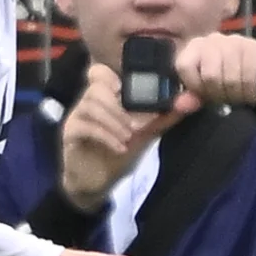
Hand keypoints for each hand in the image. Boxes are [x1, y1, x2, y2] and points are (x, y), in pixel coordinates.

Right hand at [58, 60, 172, 212]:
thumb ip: (162, 118)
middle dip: (119, 105)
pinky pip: (85, 127)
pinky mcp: (70, 134)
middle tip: (135, 125)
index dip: (112, 76)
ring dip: (114, 121)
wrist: (97, 182)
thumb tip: (186, 103)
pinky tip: (120, 148)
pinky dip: (106, 136)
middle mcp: (87, 102)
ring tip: (128, 137)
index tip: (126, 91)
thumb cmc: (118, 154)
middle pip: (96, 86)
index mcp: (104, 97)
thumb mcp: (144, 135)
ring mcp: (76, 117)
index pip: (99, 72)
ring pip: (90, 105)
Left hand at [175, 32, 255, 107]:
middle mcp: (214, 39)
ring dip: (236, 95)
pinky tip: (252, 95)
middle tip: (227, 98)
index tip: (205, 94)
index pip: (184, 66)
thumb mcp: (206, 90)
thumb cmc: (227, 79)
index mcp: (196, 46)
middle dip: (219, 94)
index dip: (195, 86)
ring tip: (240, 96)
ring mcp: (236, 41)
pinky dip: (250, 92)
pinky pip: (249, 77)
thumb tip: (180, 106)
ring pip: (230, 79)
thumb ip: (192, 97)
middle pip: (210, 76)